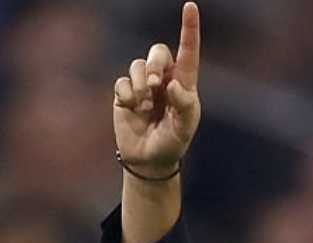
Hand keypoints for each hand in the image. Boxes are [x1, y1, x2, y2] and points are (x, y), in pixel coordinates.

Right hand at [113, 2, 201, 179]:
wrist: (150, 158)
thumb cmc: (173, 141)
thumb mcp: (185, 126)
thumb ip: (184, 105)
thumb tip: (171, 84)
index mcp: (184, 82)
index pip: (188, 51)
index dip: (189, 28)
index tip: (190, 6)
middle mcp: (164, 79)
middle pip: (157, 52)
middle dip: (155, 64)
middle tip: (155, 85)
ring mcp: (143, 85)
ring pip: (138, 65)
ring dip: (141, 85)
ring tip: (145, 106)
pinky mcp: (125, 93)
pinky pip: (122, 82)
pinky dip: (127, 95)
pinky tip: (133, 109)